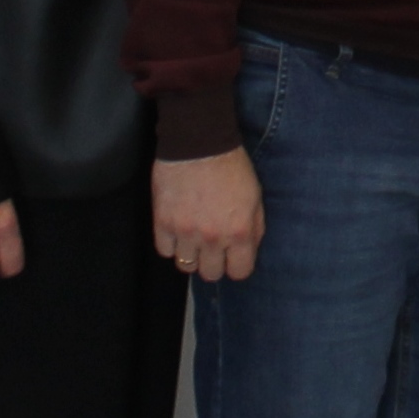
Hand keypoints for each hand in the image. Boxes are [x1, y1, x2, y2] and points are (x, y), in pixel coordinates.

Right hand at [150, 151, 264, 284]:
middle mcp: (212, 238)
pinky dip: (171, 243)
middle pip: (211, 274)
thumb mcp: (255, 197)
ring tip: (194, 236)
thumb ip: (254, 229)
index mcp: (239, 232)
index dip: (237, 265)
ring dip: (191, 254)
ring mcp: (185, 232)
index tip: (233, 257)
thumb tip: (247, 250)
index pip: (240, 272)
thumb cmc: (230, 166)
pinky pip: (165, 251)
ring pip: (186, 266)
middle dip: (214, 262)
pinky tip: (178, 229)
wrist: (199, 143)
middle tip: (213, 246)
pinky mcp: (163, 223)